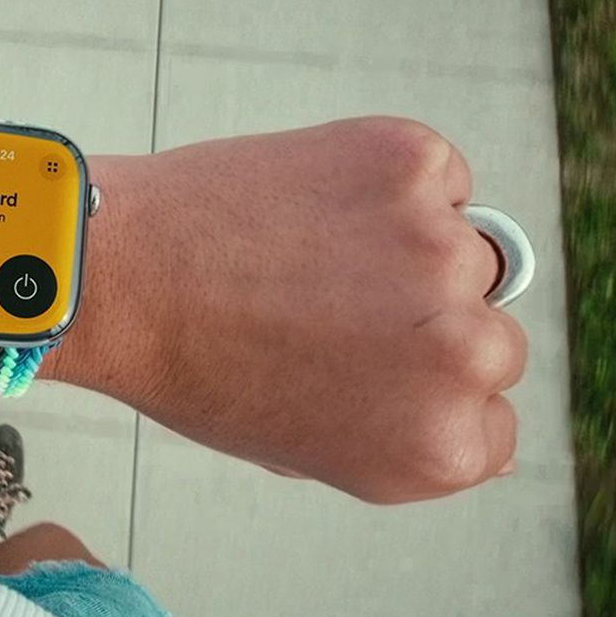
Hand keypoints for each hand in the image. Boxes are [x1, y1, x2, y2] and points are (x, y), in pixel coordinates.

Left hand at [74, 117, 526, 502]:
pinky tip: (312, 204)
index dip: (425, 396)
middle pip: (493, 340)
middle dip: (429, 328)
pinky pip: (439, 178)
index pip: (495, 424)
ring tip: (312, 255)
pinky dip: (389, 184)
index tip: (370, 374)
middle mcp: (464, 356)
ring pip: (469, 252)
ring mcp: (445, 251)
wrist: (120, 275)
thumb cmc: (194, 368)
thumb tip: (479, 426)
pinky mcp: (416, 165)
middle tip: (334, 312)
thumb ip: (399, 436)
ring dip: (411, 252)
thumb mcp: (303, 450)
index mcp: (442, 446)